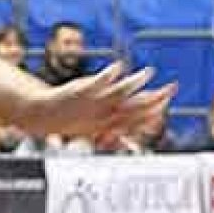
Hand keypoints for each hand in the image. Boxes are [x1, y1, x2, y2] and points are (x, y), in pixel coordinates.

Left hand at [17, 62, 175, 142]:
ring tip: (149, 73)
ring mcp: (92, 103)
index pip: (135, 122)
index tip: (167, 104)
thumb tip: (132, 145)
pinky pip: (96, 83)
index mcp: (106, 126)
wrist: (42, 115)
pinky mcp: (80, 91)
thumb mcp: (94, 132)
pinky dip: (109, 76)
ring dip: (135, 84)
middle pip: (133, 108)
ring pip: (118, 95)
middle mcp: (102, 115)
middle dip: (154, 99)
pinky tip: (119, 67)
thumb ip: (117, 136)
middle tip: (171, 89)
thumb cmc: (70, 122)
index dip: (153, 114)